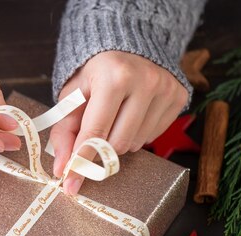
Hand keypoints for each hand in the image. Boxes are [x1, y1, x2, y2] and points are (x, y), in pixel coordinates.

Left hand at [49, 51, 188, 194]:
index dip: (81, 162)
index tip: (71, 185)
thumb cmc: (97, 73)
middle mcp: (145, 80)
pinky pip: (153, 137)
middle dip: (101, 148)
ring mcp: (166, 89)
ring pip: (136, 144)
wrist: (129, 46)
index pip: (95, 132)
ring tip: (115, 118)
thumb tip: (62, 168)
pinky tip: (133, 114)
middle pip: (118, 144)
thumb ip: (65, 132)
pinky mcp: (179, 97)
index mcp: (114, 75)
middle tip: (93, 137)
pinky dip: (138, 134)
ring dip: (120, 141)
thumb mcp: (73, 96)